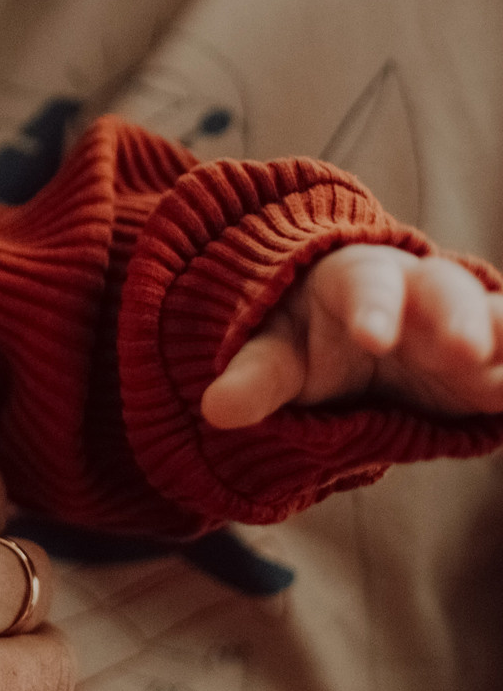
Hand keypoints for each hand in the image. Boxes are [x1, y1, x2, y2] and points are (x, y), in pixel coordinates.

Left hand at [201, 243, 502, 428]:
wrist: (357, 333)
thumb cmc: (312, 336)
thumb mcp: (278, 353)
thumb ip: (254, 377)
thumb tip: (215, 410)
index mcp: (357, 279)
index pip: (365, 285)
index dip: (372, 309)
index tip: (372, 339)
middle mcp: (421, 291)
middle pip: (445, 290)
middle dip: (458, 316)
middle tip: (465, 351)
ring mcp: (466, 322)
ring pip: (496, 317)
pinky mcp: (495, 360)